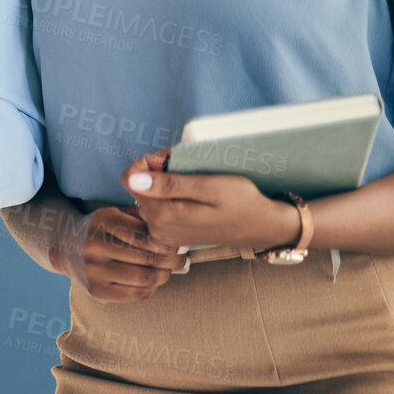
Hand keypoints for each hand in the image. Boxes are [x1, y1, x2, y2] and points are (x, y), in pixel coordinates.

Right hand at [51, 205, 185, 302]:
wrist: (64, 247)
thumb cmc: (100, 229)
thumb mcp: (116, 214)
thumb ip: (143, 218)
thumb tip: (178, 233)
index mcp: (103, 221)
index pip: (147, 235)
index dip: (169, 242)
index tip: (180, 244)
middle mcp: (95, 245)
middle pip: (149, 258)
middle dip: (172, 260)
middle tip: (183, 260)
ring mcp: (94, 270)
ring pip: (146, 278)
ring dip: (164, 276)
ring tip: (169, 271)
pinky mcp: (96, 290)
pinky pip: (135, 295)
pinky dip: (151, 289)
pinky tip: (154, 282)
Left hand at [121, 152, 303, 250]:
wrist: (262, 227)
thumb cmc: (241, 203)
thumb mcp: (209, 187)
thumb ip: (170, 184)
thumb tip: (133, 180)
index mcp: (163, 215)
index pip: (131, 179)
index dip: (148, 163)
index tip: (170, 160)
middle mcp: (158, 227)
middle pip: (140, 187)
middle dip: (158, 171)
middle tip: (187, 167)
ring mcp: (165, 232)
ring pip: (150, 196)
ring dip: (166, 182)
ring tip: (194, 179)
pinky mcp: (173, 233)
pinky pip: (161, 207)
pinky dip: (172, 195)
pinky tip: (193, 193)